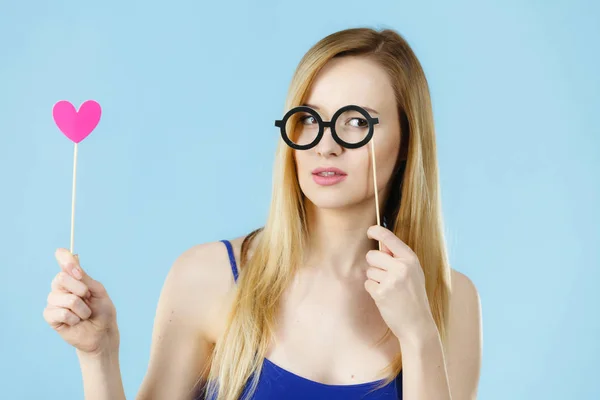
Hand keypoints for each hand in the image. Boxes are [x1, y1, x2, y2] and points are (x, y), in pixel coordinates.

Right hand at [43, 249, 118, 355]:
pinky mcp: (50, 316)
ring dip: (81, 309)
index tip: (76, 268)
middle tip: (88, 297)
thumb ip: (85, 279)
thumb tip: (72, 264)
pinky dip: (74, 318)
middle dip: (80, 289)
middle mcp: (60, 287)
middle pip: (61, 278)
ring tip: (85, 314)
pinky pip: (61, 313)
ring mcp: (54, 301)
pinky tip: (76, 322)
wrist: (103, 333)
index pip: (63, 259)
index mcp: (73, 277)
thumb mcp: (98, 291)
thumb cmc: (102, 311)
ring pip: (64, 298)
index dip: (65, 258)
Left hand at [364, 225, 436, 342]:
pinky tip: (385, 298)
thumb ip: (399, 258)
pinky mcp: (381, 293)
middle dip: (374, 264)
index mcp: (410, 259)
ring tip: (390, 290)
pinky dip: (373, 290)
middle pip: (372, 255)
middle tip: (386, 277)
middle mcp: (401, 267)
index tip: (370, 231)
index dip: (376, 231)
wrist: (418, 324)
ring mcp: (391, 280)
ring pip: (369, 271)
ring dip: (375, 280)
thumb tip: (382, 242)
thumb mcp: (413, 272)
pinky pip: (367, 284)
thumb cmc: (414, 296)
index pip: (389, 238)